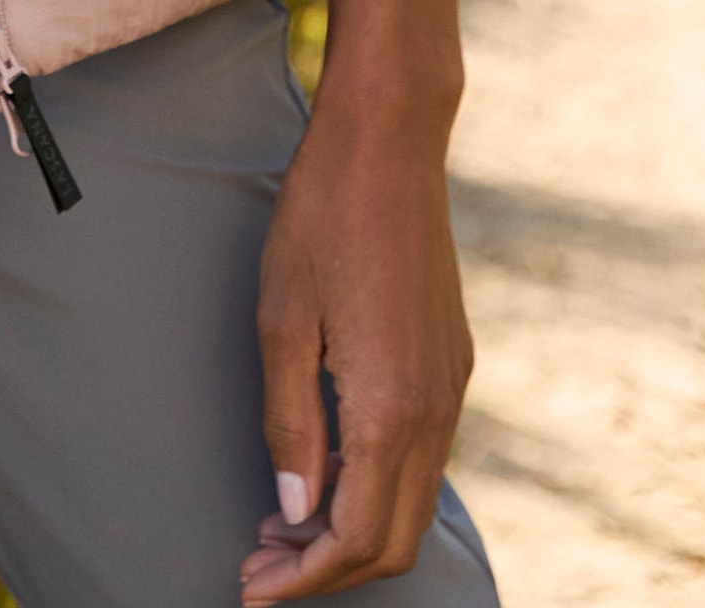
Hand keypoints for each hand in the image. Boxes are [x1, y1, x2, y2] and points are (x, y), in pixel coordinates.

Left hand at [240, 100, 472, 597]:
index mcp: (392, 408)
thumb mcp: (282, 320)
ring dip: (351, 526)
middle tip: (258, 559)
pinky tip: (323, 462)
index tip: (251, 587)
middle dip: (327, 566)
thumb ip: (291, 424)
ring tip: (280, 521)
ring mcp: (451, 384)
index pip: (357, 538)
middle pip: (395, 538)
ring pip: (413, 499)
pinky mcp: (452, 359)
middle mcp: (435, 409)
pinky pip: (422, 454)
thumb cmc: (322, 218)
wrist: (391, 140)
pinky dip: (375, 482)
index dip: (304, 578)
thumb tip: (295, 514)